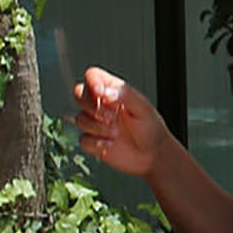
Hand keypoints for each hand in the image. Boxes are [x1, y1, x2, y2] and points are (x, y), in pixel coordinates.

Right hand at [73, 65, 171, 179]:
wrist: (153, 155)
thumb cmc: (151, 129)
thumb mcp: (143, 107)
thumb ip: (125, 95)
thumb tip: (106, 91)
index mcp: (113, 92)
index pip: (93, 76)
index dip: (92, 81)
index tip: (100, 93)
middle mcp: (102, 105)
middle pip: (79, 94)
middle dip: (92, 106)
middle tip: (111, 116)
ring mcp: (96, 123)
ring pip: (80, 118)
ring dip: (97, 127)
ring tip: (116, 133)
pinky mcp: (93, 141)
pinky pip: (83, 139)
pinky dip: (96, 143)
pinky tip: (110, 144)